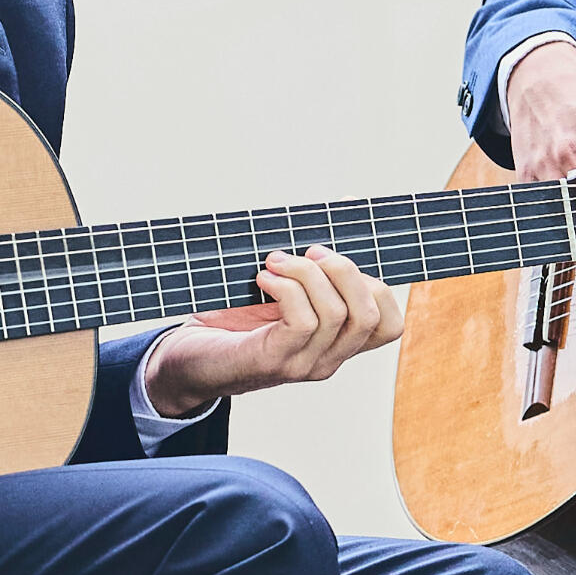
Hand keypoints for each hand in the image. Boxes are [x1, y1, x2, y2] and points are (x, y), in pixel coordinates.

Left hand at [139, 246, 404, 415]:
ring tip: (276, 261)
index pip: (390, 326)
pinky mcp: (275, 362)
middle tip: (308, 252)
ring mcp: (304, 365)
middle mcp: (328, 361)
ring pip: (337, 314)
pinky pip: (303, 321)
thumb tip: (344, 209)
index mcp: (337, 345)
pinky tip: (264, 279)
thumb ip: (314, 270)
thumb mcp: (283, 293)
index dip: (376, 284)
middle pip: (370, 315)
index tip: (334, 260)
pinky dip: (287, 288)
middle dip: (344, 270)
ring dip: (307, 274)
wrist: (186, 361)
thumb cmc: (232, 321)